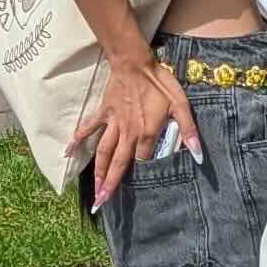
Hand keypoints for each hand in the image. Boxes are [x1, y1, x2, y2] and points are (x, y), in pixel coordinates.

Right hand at [79, 47, 198, 211]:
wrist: (135, 63)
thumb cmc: (160, 83)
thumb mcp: (181, 104)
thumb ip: (188, 130)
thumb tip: (198, 154)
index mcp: (146, 133)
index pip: (144, 161)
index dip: (143, 175)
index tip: (139, 192)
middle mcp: (127, 133)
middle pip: (117, 164)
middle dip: (110, 185)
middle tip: (101, 204)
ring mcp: (113, 124)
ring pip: (102, 152)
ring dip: (97, 172)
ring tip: (93, 190)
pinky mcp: (103, 114)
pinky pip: (88, 128)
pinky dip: (77, 139)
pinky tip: (68, 152)